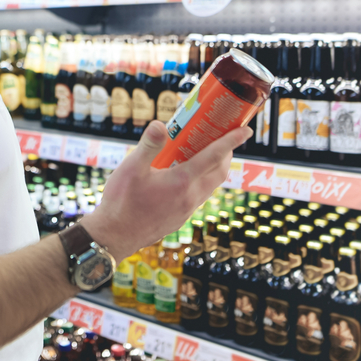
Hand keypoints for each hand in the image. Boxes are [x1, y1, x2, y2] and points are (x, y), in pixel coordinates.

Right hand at [79, 120, 250, 260]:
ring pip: (210, 186)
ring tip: (203, 154)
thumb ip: (149, 145)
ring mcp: (186, 209)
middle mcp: (190, 196)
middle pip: (219, 172)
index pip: (214, 156)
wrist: (115, 236)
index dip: (231, 141)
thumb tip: (161, 124)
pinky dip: (201, 181)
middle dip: (226, 154)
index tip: (245, 130)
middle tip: (222, 137)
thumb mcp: (131, 168)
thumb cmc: (122, 202)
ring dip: (214, 169)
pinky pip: (199, 196)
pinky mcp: (180, 218)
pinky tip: (184, 176)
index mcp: (181, 181)